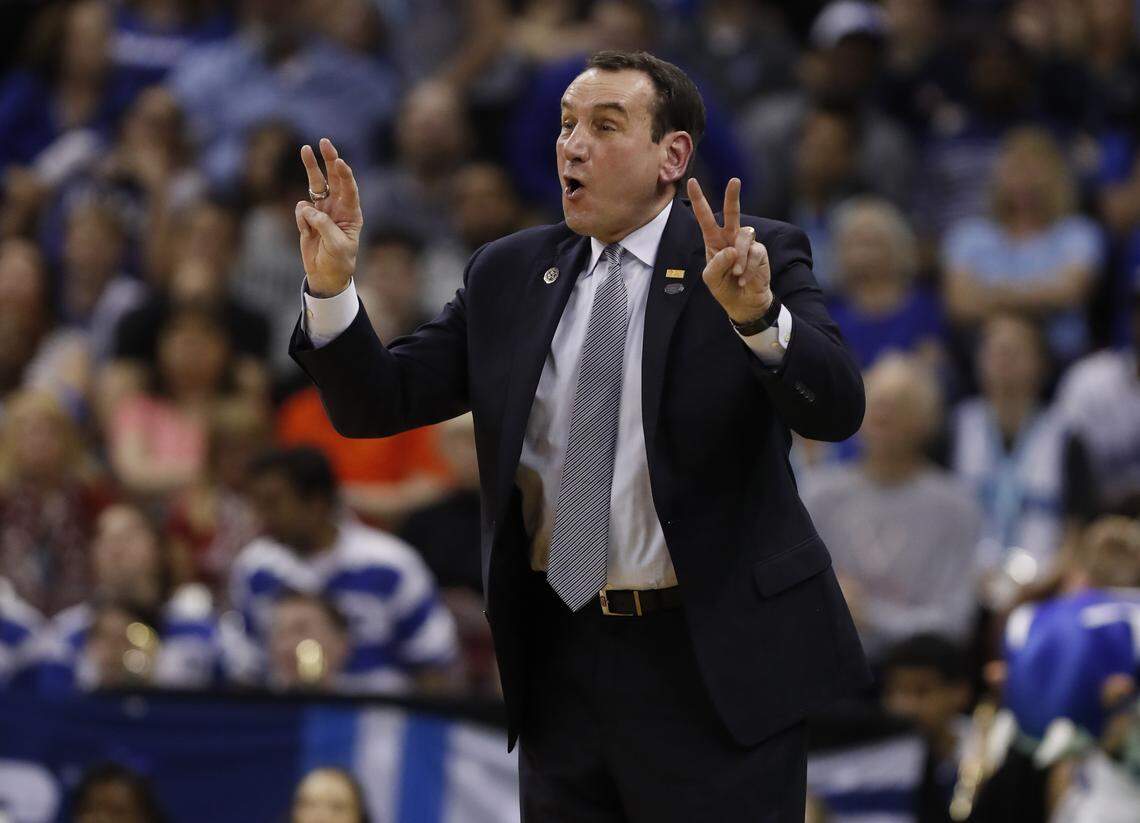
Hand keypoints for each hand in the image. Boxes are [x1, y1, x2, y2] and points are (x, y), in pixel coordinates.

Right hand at [296, 138, 362, 296]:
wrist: (326, 274)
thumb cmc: (339, 261)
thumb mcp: (336, 246)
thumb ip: (323, 226)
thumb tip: (308, 208)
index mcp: (352, 214)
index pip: (349, 189)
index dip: (345, 175)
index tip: (340, 162)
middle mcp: (338, 207)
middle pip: (333, 178)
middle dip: (329, 159)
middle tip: (324, 142)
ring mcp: (322, 210)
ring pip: (315, 184)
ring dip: (311, 167)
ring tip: (305, 148)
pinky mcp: (307, 217)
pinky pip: (301, 209)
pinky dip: (301, 219)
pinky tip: (307, 234)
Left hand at [687, 177, 772, 324]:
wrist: (743, 303)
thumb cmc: (724, 287)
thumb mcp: (711, 278)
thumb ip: (717, 264)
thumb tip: (731, 250)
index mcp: (714, 240)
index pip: (705, 217)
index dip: (699, 200)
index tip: (692, 181)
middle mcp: (731, 237)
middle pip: (733, 212)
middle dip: (733, 196)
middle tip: (734, 180)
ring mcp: (747, 243)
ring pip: (744, 236)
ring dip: (739, 258)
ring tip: (736, 274)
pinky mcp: (760, 251)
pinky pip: (754, 253)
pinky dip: (747, 268)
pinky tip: (744, 279)